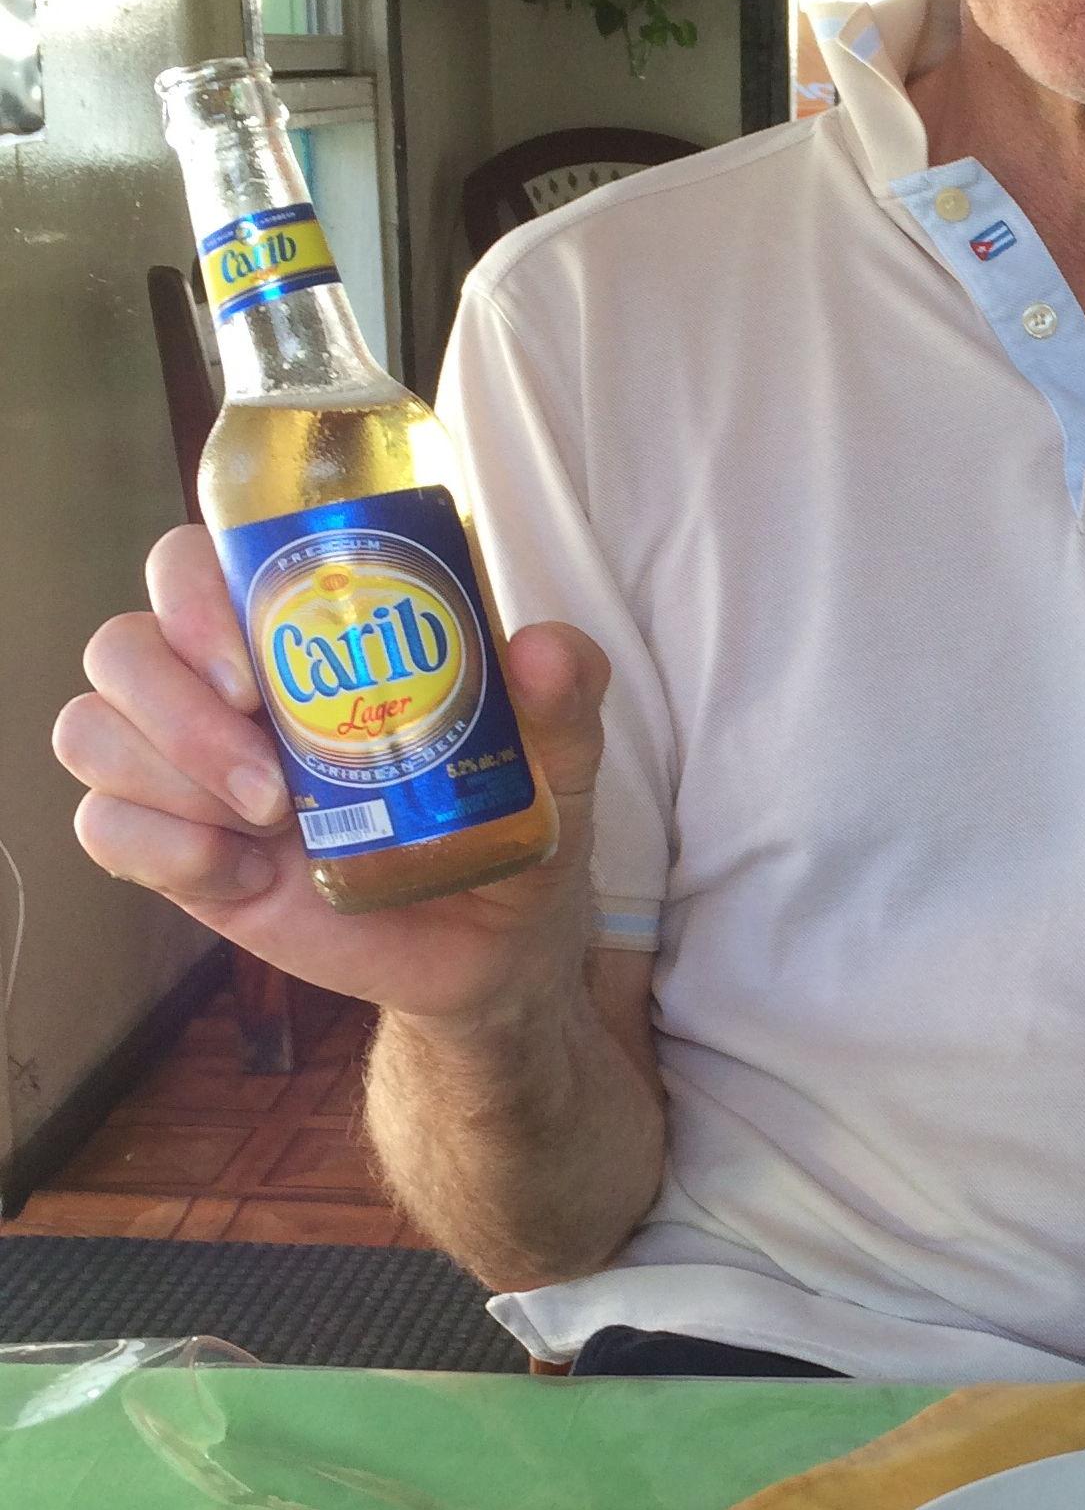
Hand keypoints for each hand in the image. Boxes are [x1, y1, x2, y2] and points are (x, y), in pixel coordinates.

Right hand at [55, 523, 609, 1030]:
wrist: (496, 943)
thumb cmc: (513, 815)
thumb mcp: (560, 756)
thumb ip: (566, 695)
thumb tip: (544, 651)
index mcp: (305, 633)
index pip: (195, 565)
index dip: (192, 594)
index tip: (255, 666)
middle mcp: (229, 689)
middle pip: (123, 646)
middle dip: (174, 700)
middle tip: (268, 767)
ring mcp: (195, 771)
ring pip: (93, 729)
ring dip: (166, 771)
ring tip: (270, 819)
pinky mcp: (181, 852)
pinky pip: (103, 828)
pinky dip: (158, 847)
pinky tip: (244, 873)